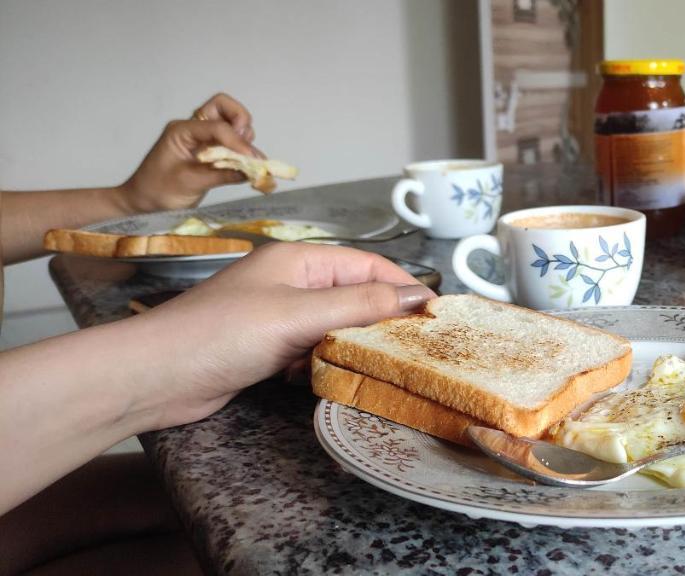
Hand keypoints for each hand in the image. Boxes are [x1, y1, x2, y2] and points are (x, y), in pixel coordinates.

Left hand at [118, 93, 263, 212]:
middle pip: (225, 107)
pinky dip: (243, 151)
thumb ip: (223, 174)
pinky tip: (248, 167)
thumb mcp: (191, 183)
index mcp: (182, 130)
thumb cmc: (158, 191)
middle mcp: (194, 129)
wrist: (143, 202)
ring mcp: (202, 139)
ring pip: (231, 122)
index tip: (252, 160)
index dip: (237, 141)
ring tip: (247, 160)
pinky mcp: (209, 152)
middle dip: (241, 122)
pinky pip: (231, 142)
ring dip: (244, 137)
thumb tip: (253, 171)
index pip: (218, 126)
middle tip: (246, 146)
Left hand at [125, 243, 434, 429]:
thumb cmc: (220, 333)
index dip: (404, 287)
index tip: (437, 316)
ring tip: (366, 363)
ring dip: (348, 345)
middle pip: (355, 296)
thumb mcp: (298, 315)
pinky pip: (311, 350)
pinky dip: (320, 363)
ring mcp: (277, 316)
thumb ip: (360, 305)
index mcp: (299, 259)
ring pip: (335, 326)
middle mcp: (290, 282)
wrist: (154, 375)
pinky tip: (315, 376)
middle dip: (380, 320)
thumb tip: (417, 298)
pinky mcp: (266, 348)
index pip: (368, 265)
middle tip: (411, 347)